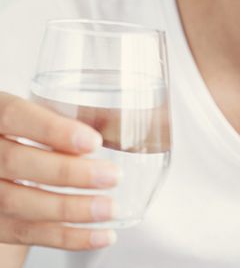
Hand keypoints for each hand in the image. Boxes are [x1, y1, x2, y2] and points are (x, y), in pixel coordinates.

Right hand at [0, 92, 119, 250]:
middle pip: (16, 163)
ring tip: (110, 209)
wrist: (1, 154)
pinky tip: (101, 235)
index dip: (53, 130)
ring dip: (70, 210)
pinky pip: (25, 233)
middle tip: (113, 176)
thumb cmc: (28, 127)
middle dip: (68, 173)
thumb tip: (119, 122)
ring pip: (18, 203)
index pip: (15, 116)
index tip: (93, 141)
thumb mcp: (38, 110)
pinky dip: (66, 237)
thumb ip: (65, 115)